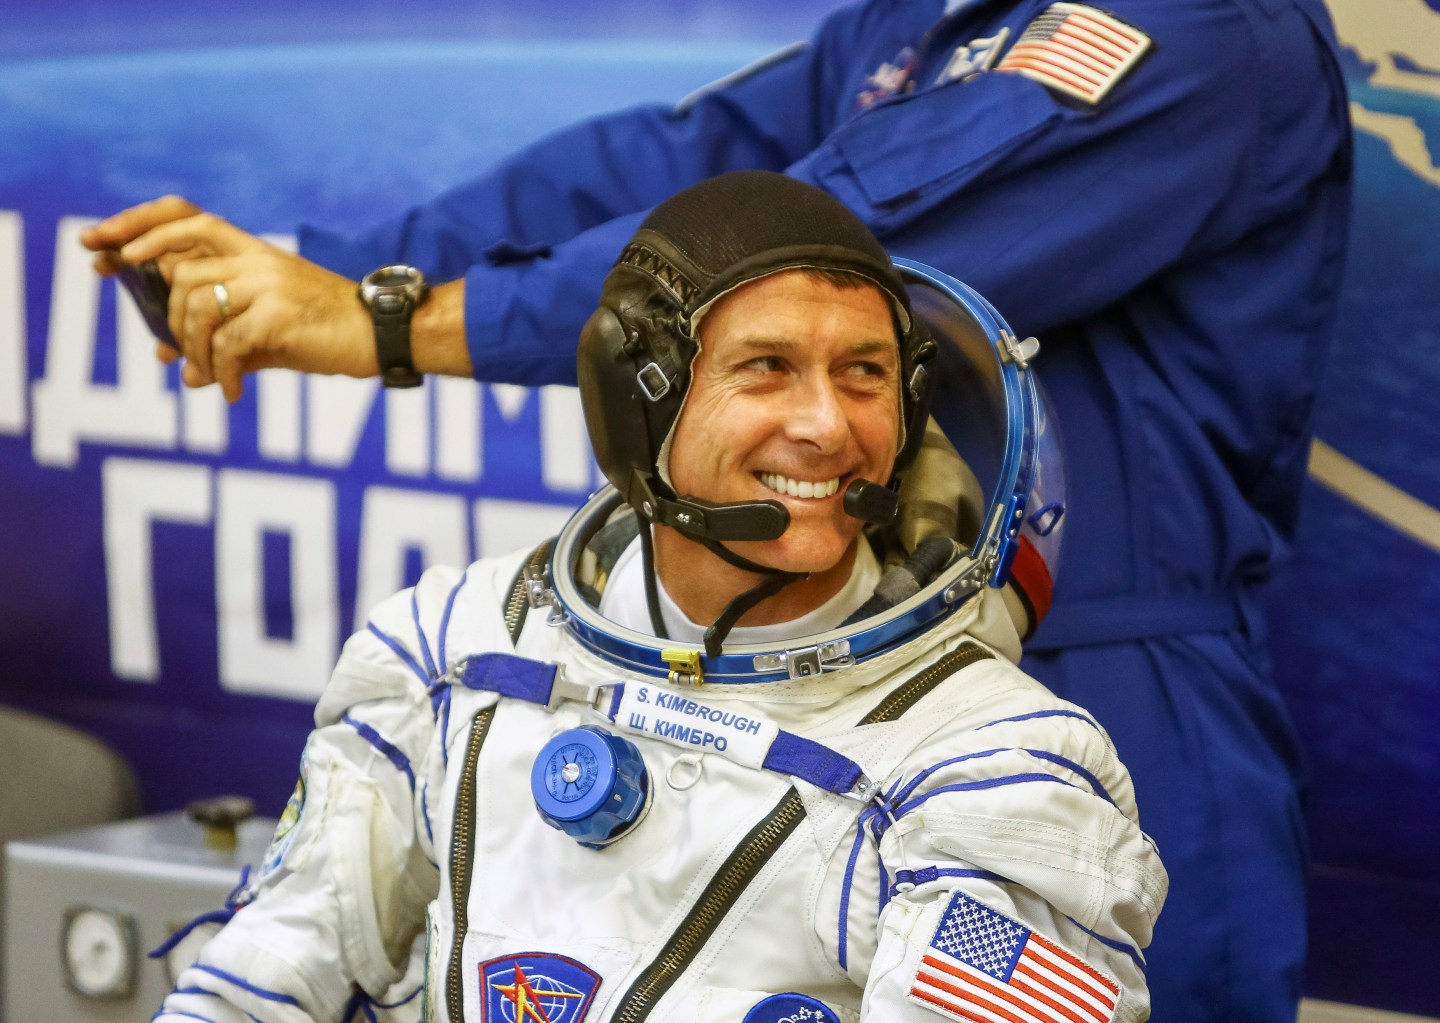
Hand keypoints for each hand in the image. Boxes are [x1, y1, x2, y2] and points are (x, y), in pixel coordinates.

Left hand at [82, 196, 376, 401]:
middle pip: (179, 271)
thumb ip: (223, 339)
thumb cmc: (325, 331)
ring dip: (194, 350)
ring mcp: (267, 282)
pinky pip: (227, 343)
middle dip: (163, 315)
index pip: (184, 216)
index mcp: (251, 250)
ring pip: (196, 307)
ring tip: (211, 375)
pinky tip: (233, 391)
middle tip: (170, 350)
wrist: (382, 335)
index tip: (97, 244)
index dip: (136, 224)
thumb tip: (182, 369)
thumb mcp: (268, 326)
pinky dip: (223, 372)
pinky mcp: (279, 313)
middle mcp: (255, 258)